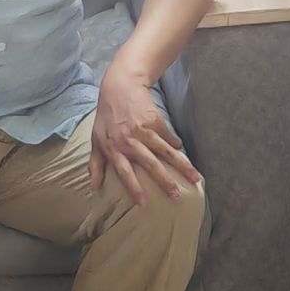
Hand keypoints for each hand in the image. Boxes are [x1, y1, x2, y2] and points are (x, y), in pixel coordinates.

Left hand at [91, 64, 200, 204]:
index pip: (124, 172)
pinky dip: (175, 144)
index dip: (133, 187)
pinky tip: (181, 150)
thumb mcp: (96, 140)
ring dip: (182, 166)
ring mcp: (145, 131)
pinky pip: (168, 136)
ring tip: (195, 178)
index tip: (144, 202)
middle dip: (164, 181)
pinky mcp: (156, 121)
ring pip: (166, 152)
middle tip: (175, 195)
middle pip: (150, 164)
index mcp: (114, 149)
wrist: (120, 88)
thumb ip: (95, 165)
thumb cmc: (106, 117)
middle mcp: (130, 142)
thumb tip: (94, 188)